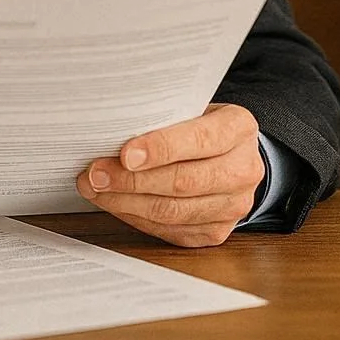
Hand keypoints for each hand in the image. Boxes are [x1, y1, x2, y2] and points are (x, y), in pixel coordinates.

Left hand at [76, 103, 262, 247]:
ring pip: (173, 211)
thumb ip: (161, 117)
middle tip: (96, 174)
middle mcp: (244, 169)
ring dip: (126, 202)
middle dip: (132, 180)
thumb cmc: (197, 126)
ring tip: (95, 189)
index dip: (161, 148)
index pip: (200, 139)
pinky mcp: (216, 231)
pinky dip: (136, 217)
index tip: (125, 154)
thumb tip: (109, 130)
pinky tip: (115, 203)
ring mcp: (234, 206)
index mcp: (239, 128)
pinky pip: (170, 230)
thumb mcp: (188, 108)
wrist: (229, 155)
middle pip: (183, 182)